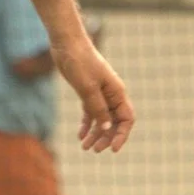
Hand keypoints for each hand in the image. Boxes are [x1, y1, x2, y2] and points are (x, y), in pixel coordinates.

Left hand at [52, 34, 134, 153]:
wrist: (67, 44)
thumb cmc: (80, 62)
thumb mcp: (88, 88)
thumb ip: (97, 108)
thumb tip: (106, 127)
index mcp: (117, 92)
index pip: (127, 119)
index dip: (121, 135)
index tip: (112, 149)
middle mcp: (111, 94)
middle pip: (114, 122)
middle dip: (106, 137)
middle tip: (94, 150)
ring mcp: (100, 93)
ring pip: (102, 119)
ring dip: (96, 134)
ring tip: (85, 147)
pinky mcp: (87, 91)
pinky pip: (91, 112)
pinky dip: (87, 124)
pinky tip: (80, 135)